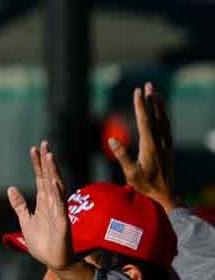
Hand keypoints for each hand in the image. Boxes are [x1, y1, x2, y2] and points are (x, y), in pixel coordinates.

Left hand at [7, 142, 79, 272]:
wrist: (54, 261)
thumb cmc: (42, 242)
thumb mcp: (26, 220)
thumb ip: (19, 205)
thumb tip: (11, 188)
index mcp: (43, 202)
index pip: (41, 178)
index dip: (38, 164)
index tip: (34, 148)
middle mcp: (52, 203)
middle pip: (49, 177)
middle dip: (46, 161)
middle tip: (43, 143)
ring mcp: (58, 211)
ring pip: (56, 187)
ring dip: (53, 172)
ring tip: (49, 156)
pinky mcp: (63, 222)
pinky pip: (60, 206)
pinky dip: (57, 195)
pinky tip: (54, 182)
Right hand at [109, 82, 177, 210]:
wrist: (166, 195)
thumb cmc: (146, 186)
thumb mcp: (131, 174)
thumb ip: (122, 156)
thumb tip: (112, 140)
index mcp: (150, 147)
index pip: (144, 121)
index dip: (140, 105)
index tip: (137, 91)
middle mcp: (160, 142)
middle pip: (156, 116)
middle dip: (152, 100)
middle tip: (148, 85)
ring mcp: (166, 144)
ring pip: (164, 119)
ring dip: (159, 105)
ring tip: (155, 92)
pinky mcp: (169, 147)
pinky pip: (167, 126)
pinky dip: (164, 115)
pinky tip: (161, 111)